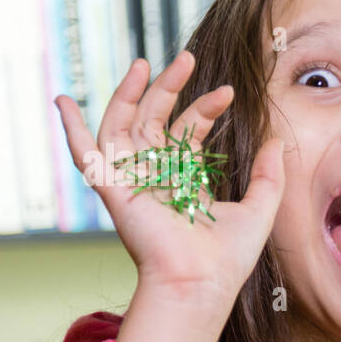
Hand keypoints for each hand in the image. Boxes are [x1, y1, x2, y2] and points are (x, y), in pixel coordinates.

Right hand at [55, 50, 284, 303]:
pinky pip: (85, 153)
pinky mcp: (113, 189)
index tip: (228, 93)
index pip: (186, 133)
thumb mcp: (260, 209)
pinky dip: (71, 128)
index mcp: (184, 182)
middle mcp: (155, 178)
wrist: (201, 283)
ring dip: (131, 93)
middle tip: (187, 58)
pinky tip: (63, 100)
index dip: (204, 108)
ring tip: (148, 62)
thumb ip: (268, 176)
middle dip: (168, 88)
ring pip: (124, 125)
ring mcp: (132, 181)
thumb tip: (277, 141)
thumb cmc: (228, 258)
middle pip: (154, 121)